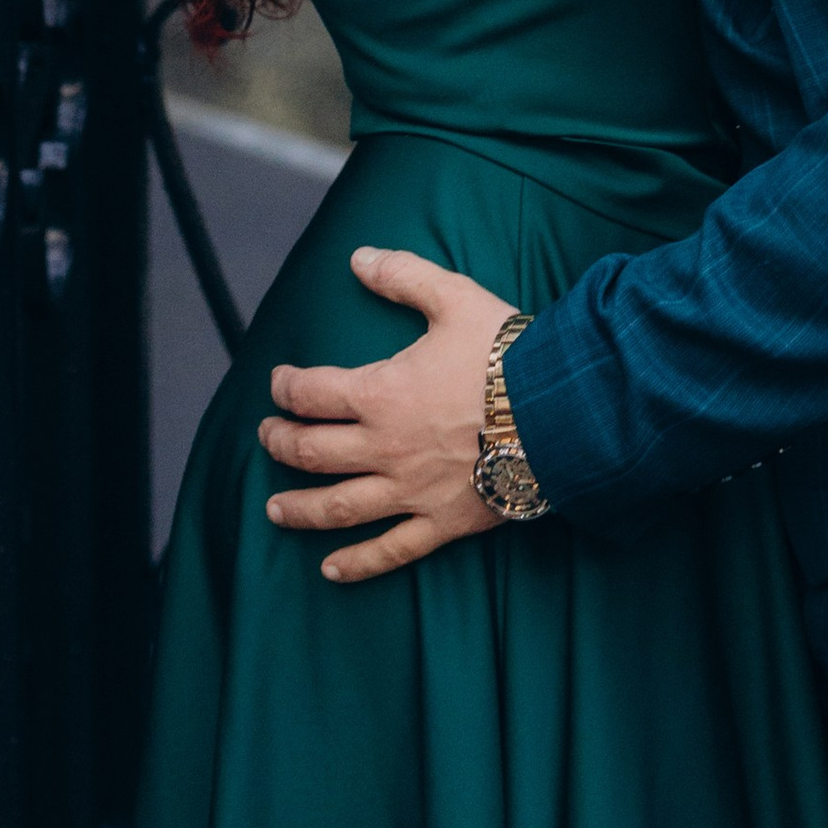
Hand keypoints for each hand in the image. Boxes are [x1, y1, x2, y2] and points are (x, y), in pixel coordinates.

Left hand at [259, 249, 515, 582]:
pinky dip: (357, 564)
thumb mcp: (454, 299)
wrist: (560, 411)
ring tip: (275, 508)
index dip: (286, 387)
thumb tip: (358, 258)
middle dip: (281, 443)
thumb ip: (403, 276)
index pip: (312, 394)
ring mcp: (411, 491)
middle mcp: (385, 448)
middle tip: (267, 437)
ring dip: (299, 509)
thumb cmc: (506, 353)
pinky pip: (390, 550)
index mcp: (381, 394)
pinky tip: (331, 569)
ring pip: (338, 507)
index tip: (278, 383)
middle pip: (313, 452)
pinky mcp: (442, 523)